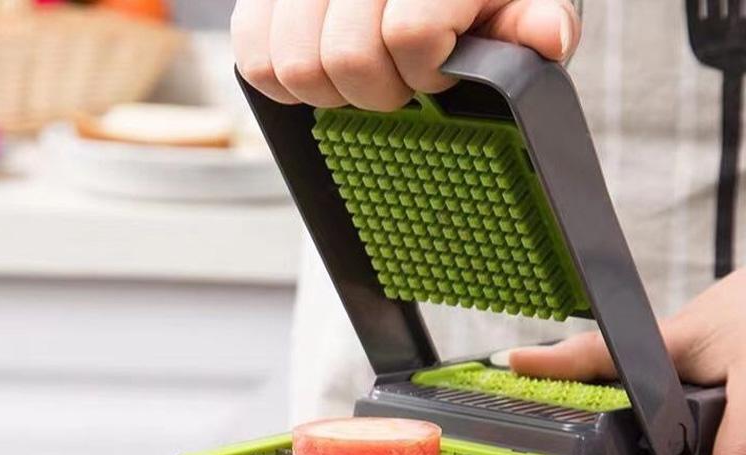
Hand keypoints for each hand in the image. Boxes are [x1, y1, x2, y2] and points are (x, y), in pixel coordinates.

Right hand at [231, 0, 580, 110]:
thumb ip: (534, 19)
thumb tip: (548, 38)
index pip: (408, 35)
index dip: (426, 72)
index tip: (439, 71)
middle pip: (346, 58)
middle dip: (379, 88)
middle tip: (398, 78)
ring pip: (294, 64)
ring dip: (331, 88)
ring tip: (360, 70)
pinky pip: (253, 55)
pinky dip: (283, 79)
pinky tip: (320, 65)